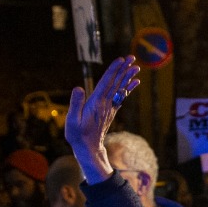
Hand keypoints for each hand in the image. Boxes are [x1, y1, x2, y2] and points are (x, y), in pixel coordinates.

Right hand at [65, 56, 139, 184]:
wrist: (89, 148)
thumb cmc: (77, 135)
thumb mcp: (72, 120)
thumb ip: (75, 104)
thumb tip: (78, 88)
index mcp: (96, 103)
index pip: (106, 83)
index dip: (113, 71)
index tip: (120, 60)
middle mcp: (105, 104)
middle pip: (116, 83)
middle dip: (123, 70)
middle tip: (132, 58)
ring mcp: (109, 108)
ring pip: (120, 89)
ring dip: (127, 77)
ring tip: (135, 67)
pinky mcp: (111, 111)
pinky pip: (121, 97)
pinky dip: (128, 88)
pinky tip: (134, 82)